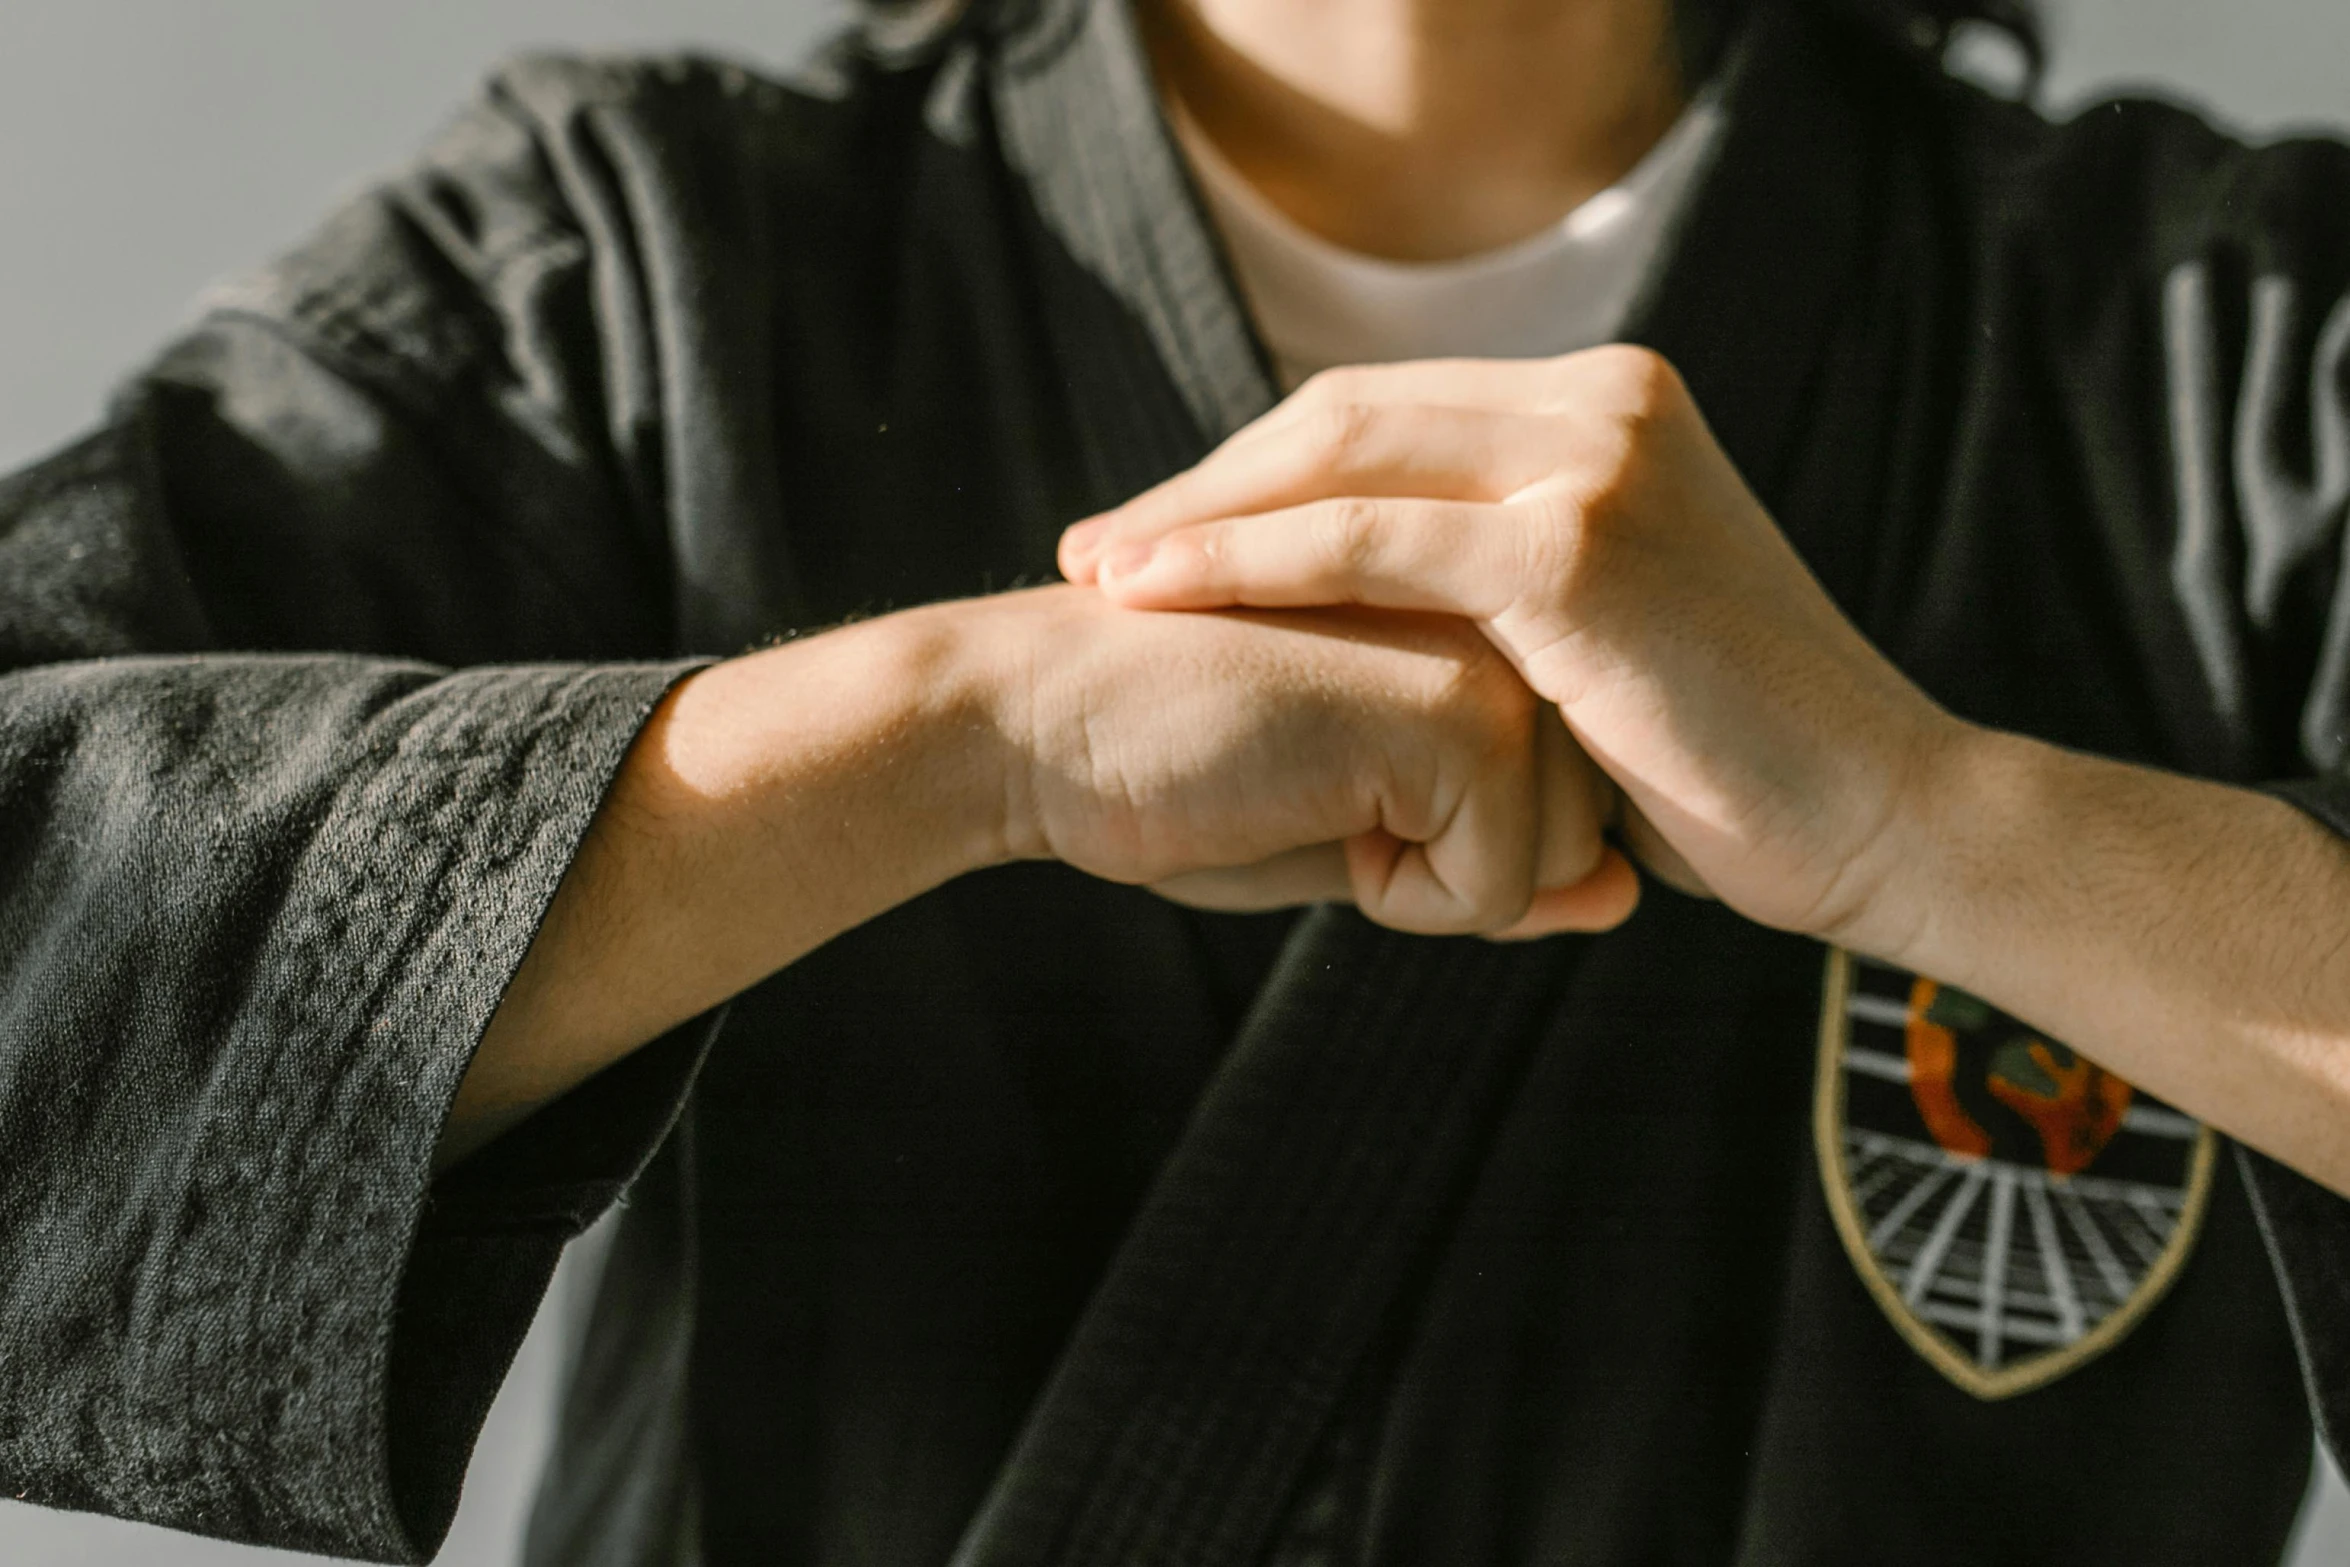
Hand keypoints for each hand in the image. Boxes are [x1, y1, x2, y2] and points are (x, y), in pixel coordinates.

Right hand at [958, 584, 1637, 936]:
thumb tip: (1628, 898)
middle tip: (1313, 786)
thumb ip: (1499, 857)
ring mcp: (1495, 642)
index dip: (1448, 835)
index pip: (1568, 790)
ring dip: (1424, 877)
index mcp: (1481, 599)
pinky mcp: (1463, 704)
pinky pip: (1500, 884)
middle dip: (1453, 860)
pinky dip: (1396, 895)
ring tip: (1306, 785)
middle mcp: (1505, 600)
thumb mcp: (1362, 835)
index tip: (1333, 779)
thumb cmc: (1177, 772)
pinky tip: (1300, 801)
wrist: (1033, 721)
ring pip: (1562, 863)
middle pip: (1585, 829)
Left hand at [1060, 347, 1960, 947]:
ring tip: (1098, 575)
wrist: (1875, 817)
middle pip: (1345, 416)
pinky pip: (1365, 539)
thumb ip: (1510, 588)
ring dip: (1199, 518)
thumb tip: (1384, 616)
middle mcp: (1602, 402)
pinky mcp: (1576, 543)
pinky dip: (1247, 561)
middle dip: (1205, 486)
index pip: (1385, 413)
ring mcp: (1593, 460)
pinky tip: (1158, 595)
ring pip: (1339, 462)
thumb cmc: (1734, 764)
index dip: (1258, 472)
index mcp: (1606, 406)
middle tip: (1097, 550)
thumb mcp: (1610, 635)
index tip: (1158, 535)